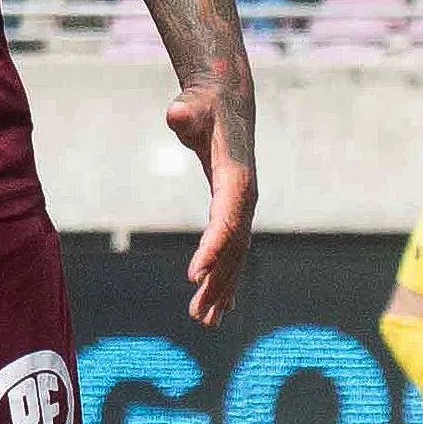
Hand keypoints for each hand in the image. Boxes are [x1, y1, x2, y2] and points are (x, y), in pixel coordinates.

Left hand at [166, 86, 252, 327]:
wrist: (227, 103)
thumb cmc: (206, 105)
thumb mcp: (194, 104)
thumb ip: (186, 110)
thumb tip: (177, 111)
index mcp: (236, 179)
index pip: (226, 220)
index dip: (211, 248)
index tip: (192, 277)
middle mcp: (245, 198)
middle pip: (233, 248)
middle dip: (217, 283)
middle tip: (199, 316)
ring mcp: (243, 207)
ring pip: (235, 256)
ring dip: (222, 288)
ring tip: (205, 320)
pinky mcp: (234, 210)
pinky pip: (232, 250)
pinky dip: (226, 276)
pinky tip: (220, 304)